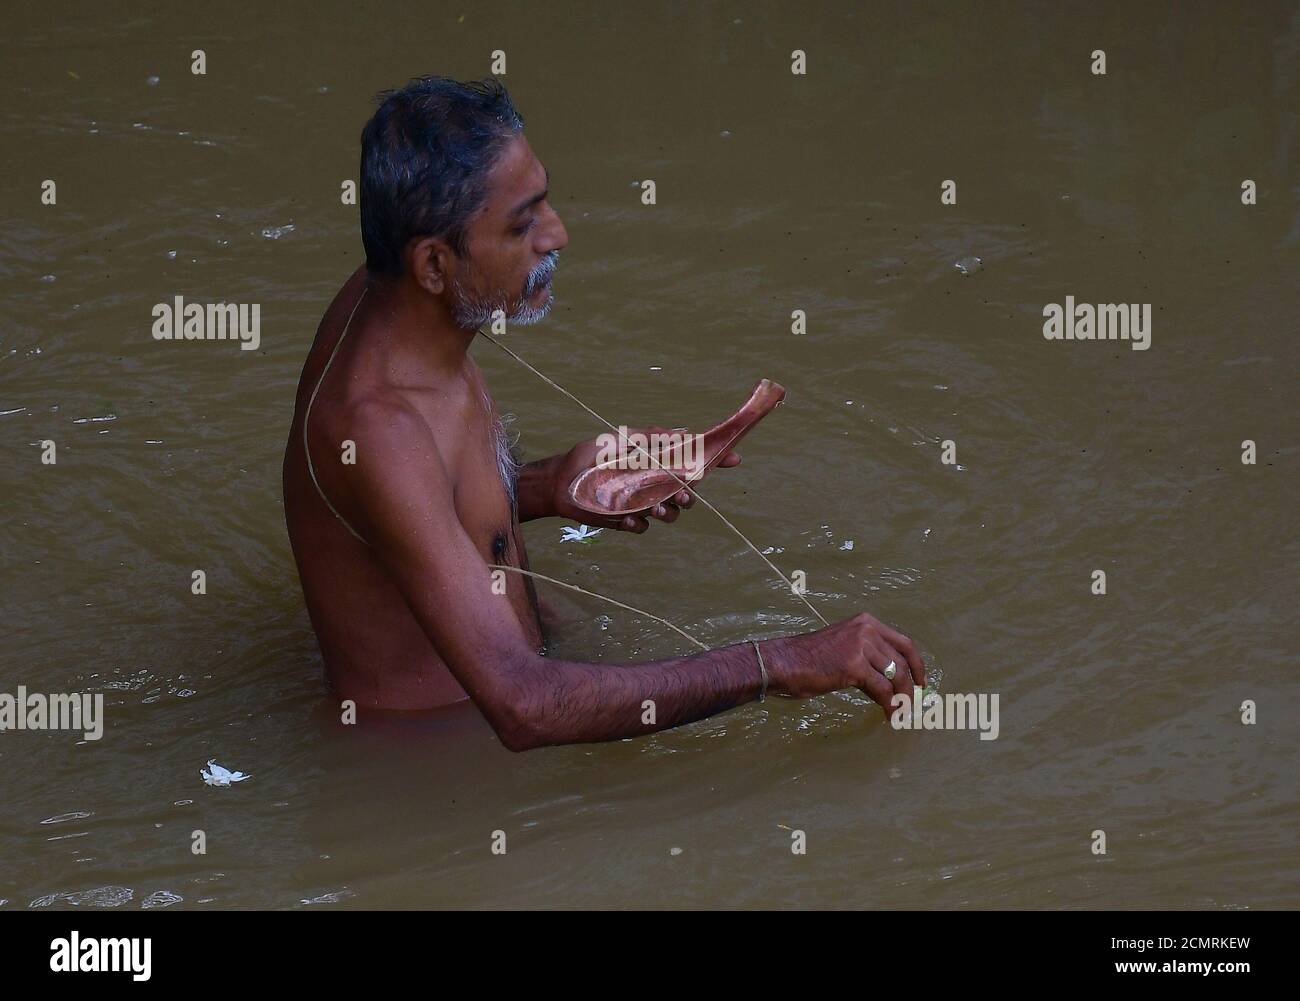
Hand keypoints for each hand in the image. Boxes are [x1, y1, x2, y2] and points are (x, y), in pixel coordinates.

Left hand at [550, 426, 740, 532]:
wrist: (561, 480)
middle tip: (682, 495)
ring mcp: (643, 504)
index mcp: (658, 462)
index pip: (692, 461)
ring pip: (670, 514)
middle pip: (687, 493)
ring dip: (667, 512)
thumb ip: (650, 436)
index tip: (733, 459)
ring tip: (653, 508)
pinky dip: (638, 524)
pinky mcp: (628, 521)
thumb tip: (681, 433)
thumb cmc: (590, 455)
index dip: (715, 461)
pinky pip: (643, 527)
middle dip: (690, 496)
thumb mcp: (621, 439)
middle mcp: (655, 483)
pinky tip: (625, 518)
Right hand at [762, 613, 925, 710]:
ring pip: (895, 676)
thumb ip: (867, 657)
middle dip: (910, 686)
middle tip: (911, 704)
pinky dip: (889, 705)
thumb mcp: (843, 648)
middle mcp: (867, 630)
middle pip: (902, 660)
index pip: (904, 642)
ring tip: (900, 713)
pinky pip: (882, 690)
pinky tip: (888, 715)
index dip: (917, 664)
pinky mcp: (854, 666)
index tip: (922, 681)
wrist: (784, 663)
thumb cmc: (808, 659)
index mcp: (866, 622)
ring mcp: (861, 646)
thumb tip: (888, 681)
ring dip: (902, 698)